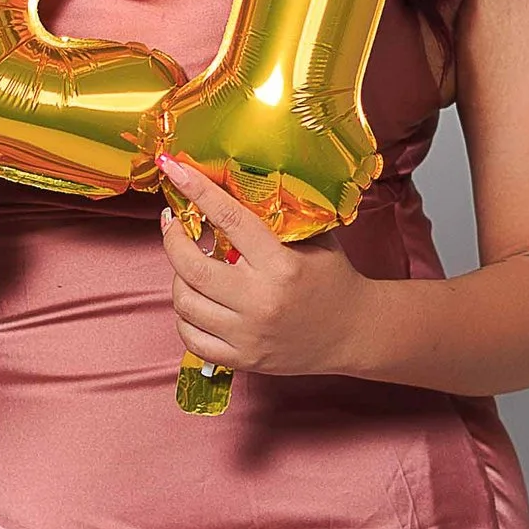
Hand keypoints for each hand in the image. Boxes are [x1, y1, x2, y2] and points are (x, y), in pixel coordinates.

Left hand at [157, 154, 372, 379]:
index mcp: (281, 264)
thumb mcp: (316, 239)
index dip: (198, 191)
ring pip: (185, 303)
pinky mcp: (243, 359)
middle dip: (173, 241)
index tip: (175, 169)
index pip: (230, 219)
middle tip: (174, 226)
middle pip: (193, 267)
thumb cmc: (334, 280)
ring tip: (189, 266)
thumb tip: (234, 184)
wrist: (354, 333)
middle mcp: (261, 300)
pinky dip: (184, 317)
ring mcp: (249, 335)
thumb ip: (279, 216)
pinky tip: (195, 302)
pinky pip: (192, 338)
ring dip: (178, 279)